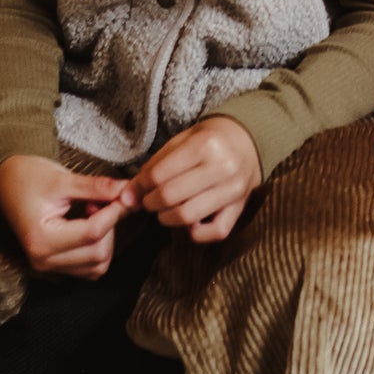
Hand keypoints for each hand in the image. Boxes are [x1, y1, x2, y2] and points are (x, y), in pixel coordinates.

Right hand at [0, 155, 135, 279]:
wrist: (7, 182)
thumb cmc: (29, 177)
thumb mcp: (63, 179)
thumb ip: (98, 188)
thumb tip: (128, 191)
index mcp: (40, 240)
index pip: (93, 233)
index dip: (116, 212)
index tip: (128, 194)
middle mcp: (43, 260)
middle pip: (99, 253)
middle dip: (110, 225)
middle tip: (103, 199)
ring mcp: (49, 265)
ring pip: (98, 264)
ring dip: (106, 237)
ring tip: (92, 210)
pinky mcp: (57, 264)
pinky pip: (90, 266)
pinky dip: (99, 247)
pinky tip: (89, 223)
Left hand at [135, 115, 262, 242]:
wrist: (246, 141)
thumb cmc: (208, 141)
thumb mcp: (180, 142)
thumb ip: (153, 167)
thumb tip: (127, 197)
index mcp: (206, 145)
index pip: (159, 175)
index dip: (140, 185)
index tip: (138, 187)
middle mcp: (223, 167)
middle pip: (171, 196)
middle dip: (150, 202)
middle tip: (149, 200)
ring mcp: (234, 189)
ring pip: (188, 216)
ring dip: (167, 218)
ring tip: (165, 209)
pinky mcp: (241, 207)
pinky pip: (215, 232)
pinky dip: (196, 233)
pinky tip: (189, 221)